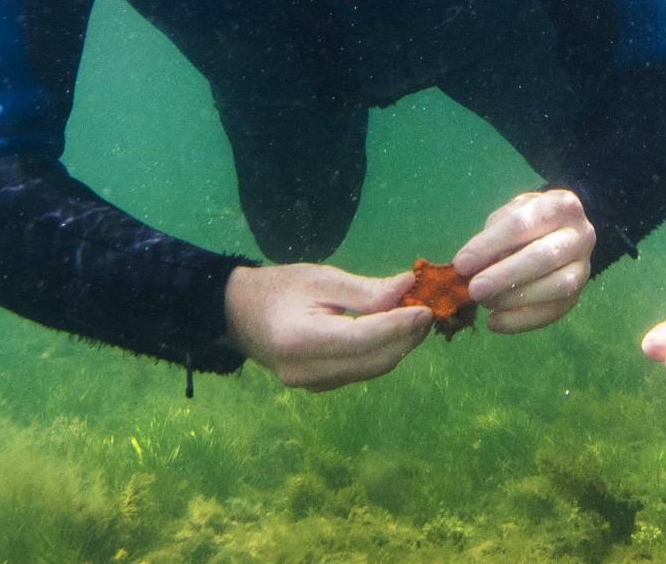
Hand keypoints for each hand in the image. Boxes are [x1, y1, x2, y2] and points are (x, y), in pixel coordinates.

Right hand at [223, 264, 433, 390]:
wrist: (238, 314)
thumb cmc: (279, 287)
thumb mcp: (321, 278)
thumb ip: (365, 289)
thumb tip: (407, 288)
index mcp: (301, 340)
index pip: (363, 339)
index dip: (399, 326)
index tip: (426, 309)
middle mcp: (305, 371)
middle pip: (372, 360)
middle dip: (405, 337)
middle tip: (427, 310)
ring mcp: (310, 385)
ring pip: (370, 370)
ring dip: (398, 346)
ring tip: (415, 318)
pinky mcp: (317, 387)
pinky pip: (359, 372)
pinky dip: (381, 353)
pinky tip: (392, 332)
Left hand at [452, 189, 595, 332]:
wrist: (558, 231)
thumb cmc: (525, 222)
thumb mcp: (508, 216)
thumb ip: (491, 239)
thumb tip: (469, 268)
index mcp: (560, 206)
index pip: (521, 224)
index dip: (489, 245)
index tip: (461, 264)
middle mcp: (580, 235)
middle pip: (544, 256)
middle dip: (504, 275)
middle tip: (473, 290)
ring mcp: (584, 267)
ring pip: (557, 286)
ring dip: (516, 298)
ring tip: (484, 302)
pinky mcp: (578, 295)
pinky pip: (553, 312)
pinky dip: (521, 321)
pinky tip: (495, 321)